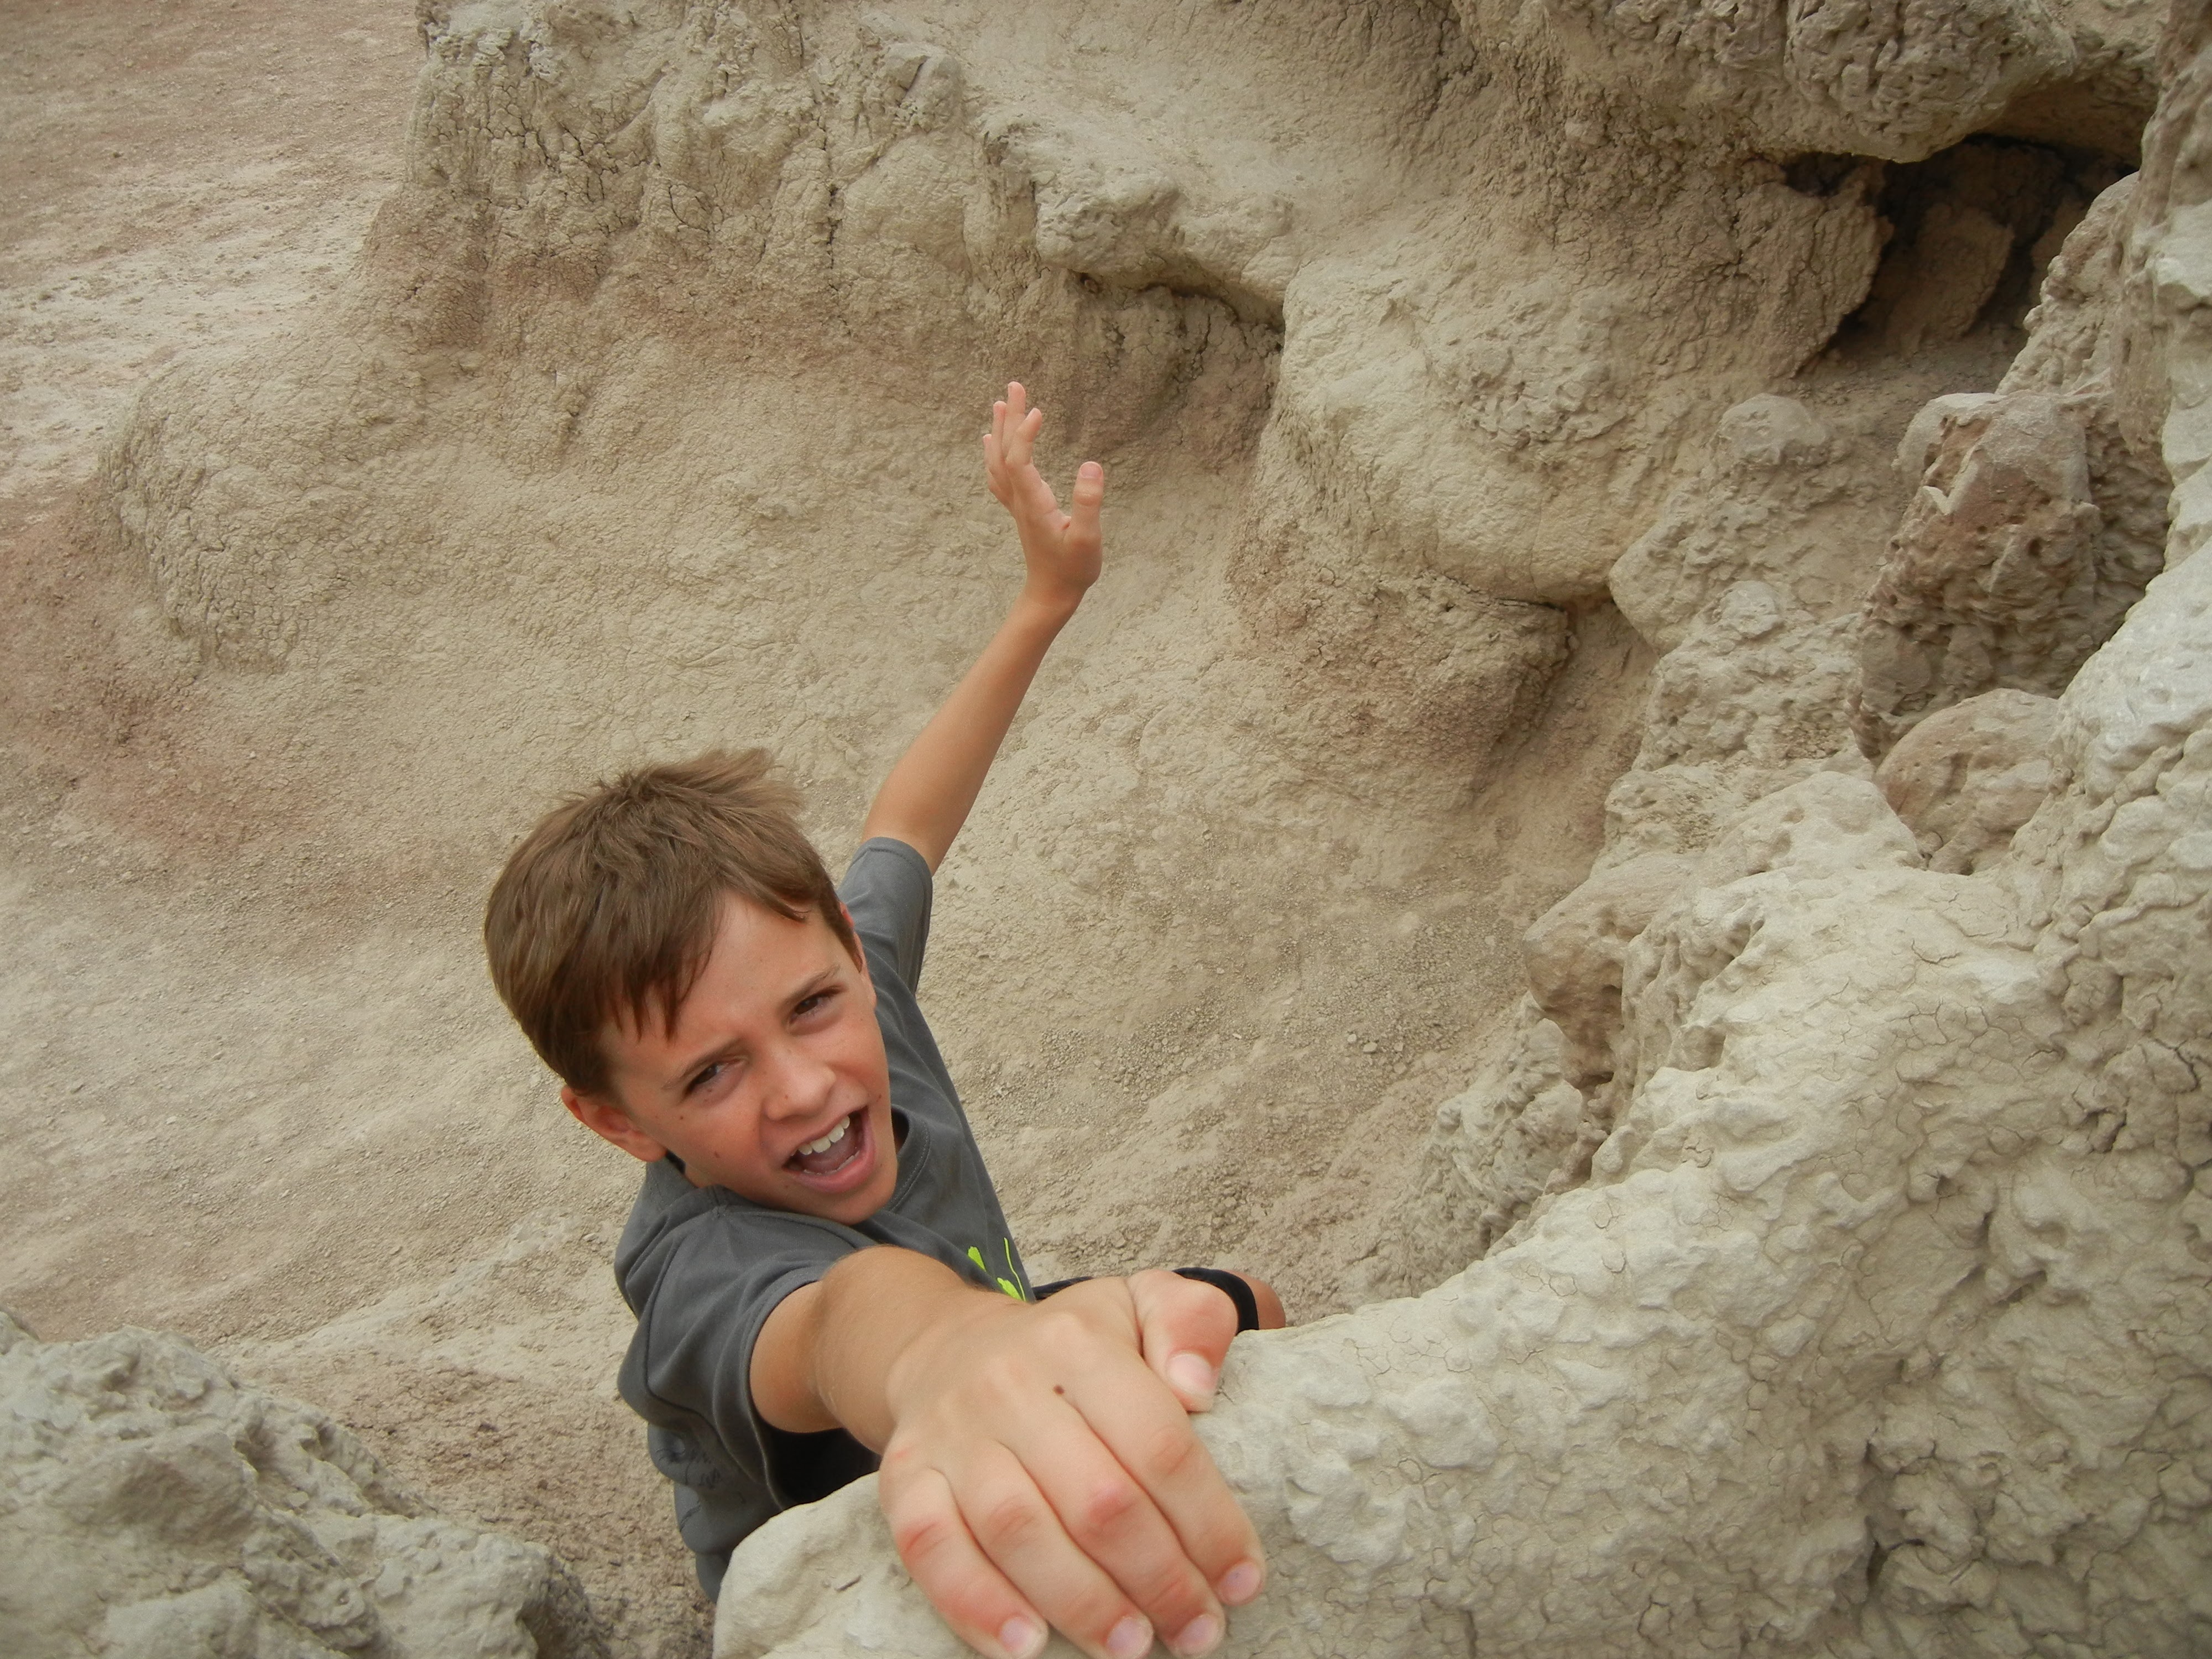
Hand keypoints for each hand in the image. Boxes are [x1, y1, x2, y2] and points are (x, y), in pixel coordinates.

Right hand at [876, 1278, 1264, 1658]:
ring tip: (1130, 1648)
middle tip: (1197, 1630)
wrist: (948, 1346)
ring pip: (1018, 1529)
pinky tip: (1026, 1644)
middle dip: (1159, 1579)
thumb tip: (1198, 1386)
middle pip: (1096, 1499)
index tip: (1241, 1580)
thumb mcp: (1141, 1304)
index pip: (1158, 1444)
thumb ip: (1194, 1321)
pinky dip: (975, 1603)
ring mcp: (951, 1433)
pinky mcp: (904, 1479)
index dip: (1209, 1523)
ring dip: (1082, 1603)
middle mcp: (1008, 1383)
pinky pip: (930, 1547)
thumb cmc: (1069, 1346)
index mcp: (1079, 1342)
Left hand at [984, 382, 1103, 615]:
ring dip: (1000, 430)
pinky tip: (992, 442)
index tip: (1038, 411)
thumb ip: (1089, 503)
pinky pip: (999, 475)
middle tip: (1015, 386)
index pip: (1020, 460)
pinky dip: (995, 453)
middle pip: (1006, 452)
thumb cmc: (1073, 568)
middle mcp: (1020, 499)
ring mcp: (1017, 504)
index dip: (1025, 434)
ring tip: (1000, 404)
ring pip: (999, 461)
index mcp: (1034, 503)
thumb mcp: (1088, 539)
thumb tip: (1092, 465)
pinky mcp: (1020, 509)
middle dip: (1011, 417)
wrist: (1052, 594)